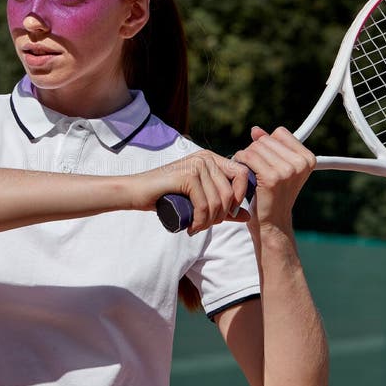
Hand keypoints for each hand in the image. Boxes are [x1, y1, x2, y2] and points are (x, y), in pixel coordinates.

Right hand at [132, 150, 253, 234]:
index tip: (229, 214)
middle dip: (222, 216)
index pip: (242, 174)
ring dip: (209, 222)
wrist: (137, 191)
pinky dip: (200, 221)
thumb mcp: (200, 200)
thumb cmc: (167, 196)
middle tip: (206, 225)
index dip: (241, 197)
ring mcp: (196, 164)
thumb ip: (224, 207)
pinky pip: (204, 205)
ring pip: (217, 201)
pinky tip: (192, 227)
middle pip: (230, 192)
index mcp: (212, 159)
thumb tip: (248, 217)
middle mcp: (206, 158)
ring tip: (197, 228)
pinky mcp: (186, 175)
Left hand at [233, 127, 315, 231]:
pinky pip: (248, 156)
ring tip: (250, 173)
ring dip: (246, 158)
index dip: (268, 145)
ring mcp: (287, 171)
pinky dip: (240, 162)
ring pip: (255, 147)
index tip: (266, 161)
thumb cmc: (274, 195)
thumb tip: (255, 130)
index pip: (279, 133)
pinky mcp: (271, 178)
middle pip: (265, 140)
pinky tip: (243, 174)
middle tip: (255, 170)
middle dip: (255, 152)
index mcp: (307, 159)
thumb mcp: (277, 167)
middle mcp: (300, 163)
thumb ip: (269, 146)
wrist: (273, 223)